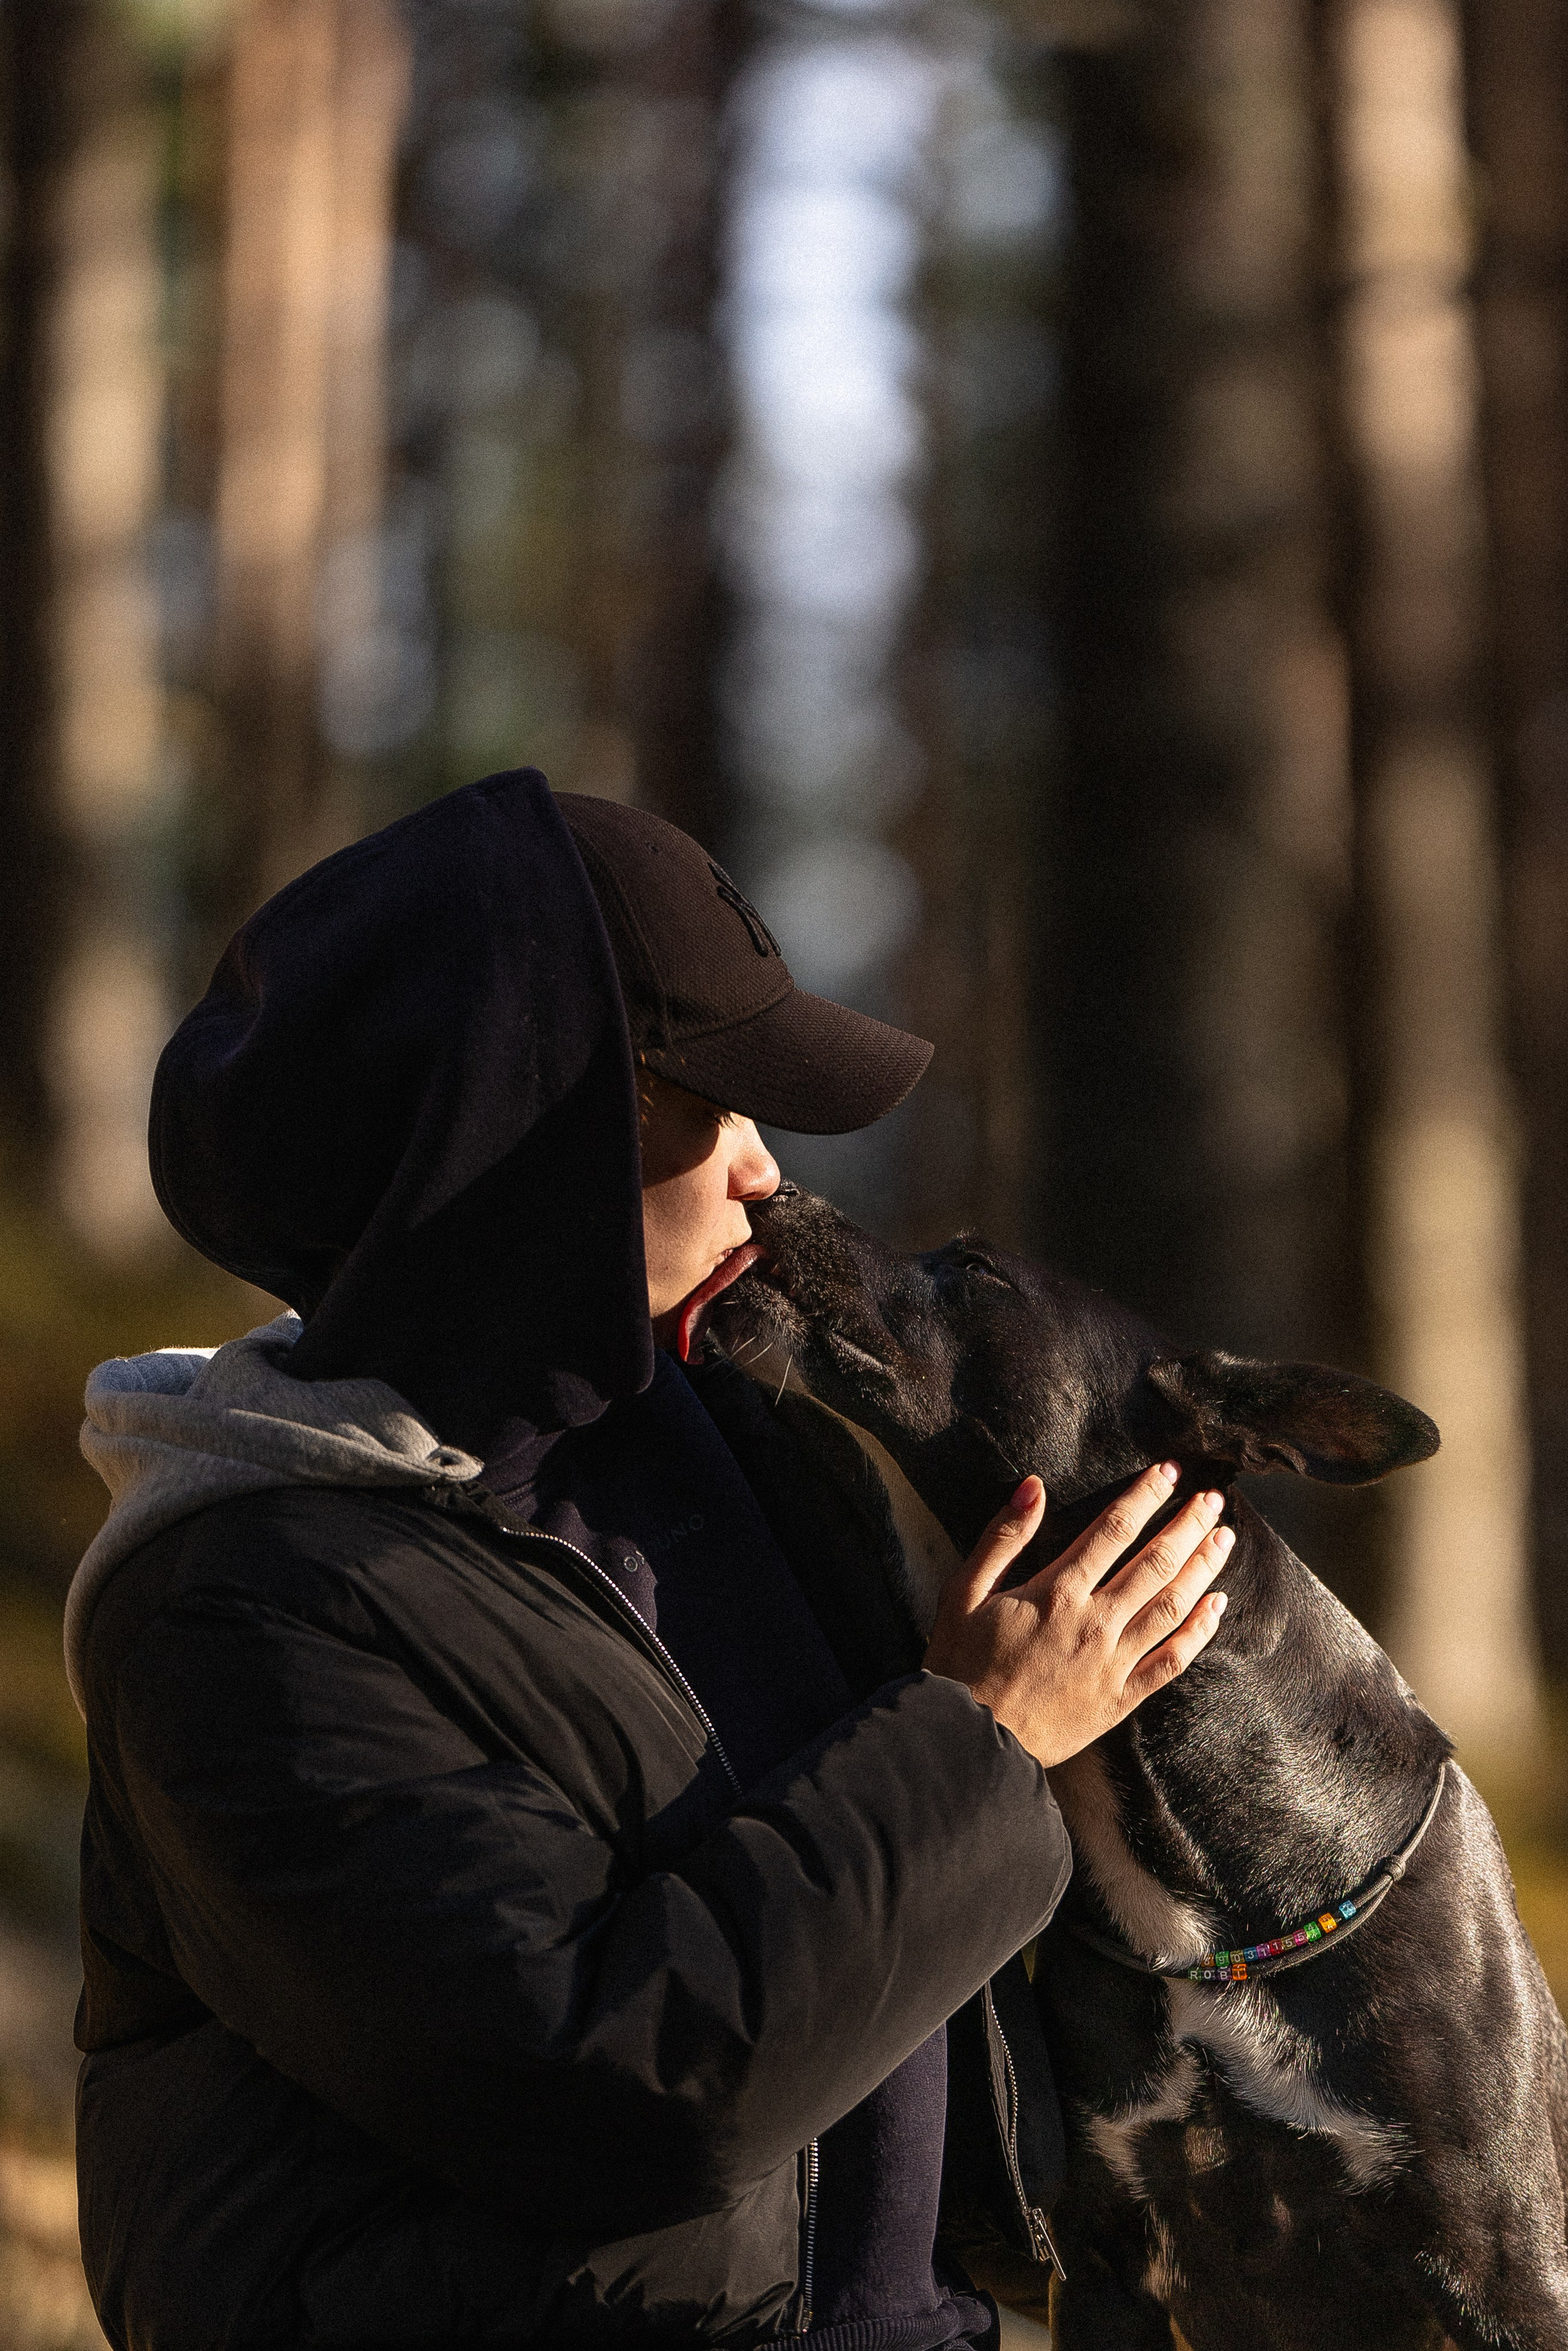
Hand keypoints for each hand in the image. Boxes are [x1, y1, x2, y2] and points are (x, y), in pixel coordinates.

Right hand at [922, 1463, 1231, 1768]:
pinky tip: (1217, 1606)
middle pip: (1155, 1562)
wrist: (971, 1743)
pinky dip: (1199, 1632)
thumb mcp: (963, 1592)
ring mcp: (1113, 1662)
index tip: (1169, 1473)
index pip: (1114, 1530)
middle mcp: (1094, 1622)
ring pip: (1172, 1606)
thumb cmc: (960, 1665)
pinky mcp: (1121, 1698)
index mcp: (1056, 1592)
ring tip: (1225, 1538)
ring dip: (1202, 1568)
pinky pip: (1172, 1661)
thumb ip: (1001, 1538)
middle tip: (1212, 1499)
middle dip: (1188, 1525)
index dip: (1146, 1496)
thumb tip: (1033, 1487)